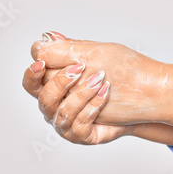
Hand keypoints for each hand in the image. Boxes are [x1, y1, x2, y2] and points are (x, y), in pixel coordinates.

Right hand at [29, 31, 172, 135]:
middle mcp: (56, 108)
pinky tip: (104, 94)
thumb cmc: (116, 72)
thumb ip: (68, 48)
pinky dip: (92, 107)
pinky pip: (79, 125)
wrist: (142, 94)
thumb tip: (46, 37)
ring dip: (81, 94)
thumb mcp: (94, 54)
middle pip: (43, 99)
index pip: (31, 83)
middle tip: (79, 69)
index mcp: (52, 87)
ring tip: (100, 80)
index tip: (41, 62)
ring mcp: (68, 124)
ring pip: (62, 112)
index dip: (32, 74)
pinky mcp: (83, 135)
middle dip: (60, 82)